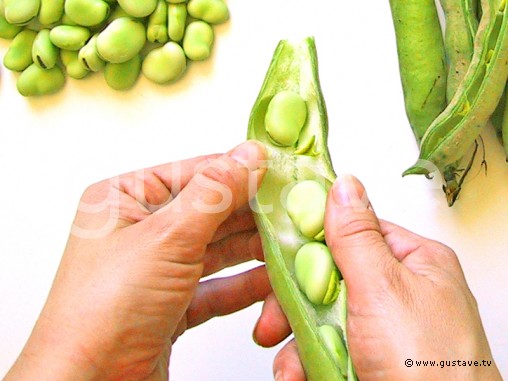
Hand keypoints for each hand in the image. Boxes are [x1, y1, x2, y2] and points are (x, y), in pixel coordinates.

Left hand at [6, 141, 268, 380]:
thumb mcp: (166, 238)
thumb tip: (250, 154)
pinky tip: (270, 281)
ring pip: (217, 251)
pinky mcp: (172, 305)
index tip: (281, 172)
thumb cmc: (104, 310)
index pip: (195, 174)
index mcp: (124, 200)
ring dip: (253, 251)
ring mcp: (157, 270)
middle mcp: (139, 231)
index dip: (240, 172)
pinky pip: (216, 286)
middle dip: (252, 216)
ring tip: (287, 246)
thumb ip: (214, 194)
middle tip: (293, 213)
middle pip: (210, 213)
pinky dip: (244, 285)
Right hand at [254, 175, 501, 380]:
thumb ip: (355, 237)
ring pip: (321, 317)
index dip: (311, 241)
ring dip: (297, 340)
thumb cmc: (429, 367)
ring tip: (289, 364)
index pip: (352, 233)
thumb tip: (344, 186)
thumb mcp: (383, 289)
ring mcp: (382, 329)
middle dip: (294, 302)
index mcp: (413, 263)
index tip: (275, 251)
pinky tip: (300, 373)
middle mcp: (398, 293)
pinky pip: (327, 347)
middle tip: (271, 321)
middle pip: (329, 278)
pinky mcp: (368, 359)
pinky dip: (307, 362)